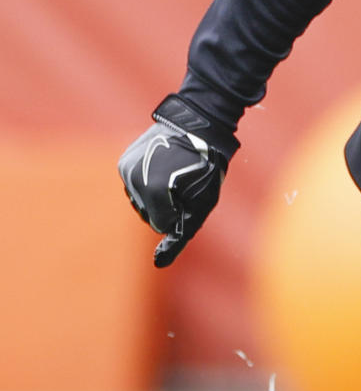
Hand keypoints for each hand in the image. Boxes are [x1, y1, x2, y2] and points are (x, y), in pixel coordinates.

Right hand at [118, 96, 235, 267]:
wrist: (197, 125)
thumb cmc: (206, 167)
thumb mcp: (201, 204)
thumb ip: (180, 234)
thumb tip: (159, 265)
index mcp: (155, 190)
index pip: (162, 225)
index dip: (180, 214)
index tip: (191, 193)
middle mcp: (135, 180)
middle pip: (148, 215)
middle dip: (167, 207)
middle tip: (184, 183)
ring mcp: (127, 169)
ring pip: (139, 202)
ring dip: (155, 197)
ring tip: (173, 174)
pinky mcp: (124, 161)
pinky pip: (134, 186)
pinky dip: (146, 184)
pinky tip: (162, 168)